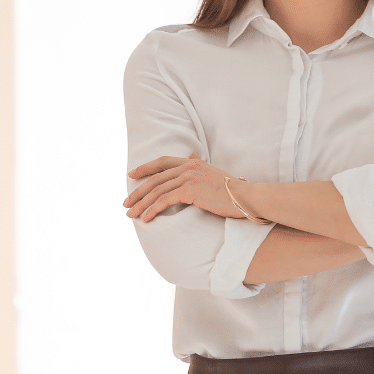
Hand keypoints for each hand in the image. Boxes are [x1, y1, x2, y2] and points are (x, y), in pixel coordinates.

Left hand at [123, 153, 245, 221]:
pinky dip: (152, 210)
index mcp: (192, 162)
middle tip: (126, 203)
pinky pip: (165, 201)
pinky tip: (146, 219)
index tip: (131, 175)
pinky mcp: (190, 191)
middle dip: (138, 192)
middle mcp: (188, 167)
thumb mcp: (213, 172)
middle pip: (155, 179)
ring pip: (157, 191)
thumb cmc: (233, 189)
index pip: (162, 162)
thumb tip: (193, 154)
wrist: (247, 197)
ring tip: (131, 214)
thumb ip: (200, 164)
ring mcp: (188, 178)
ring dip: (141, 204)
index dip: (145, 168)